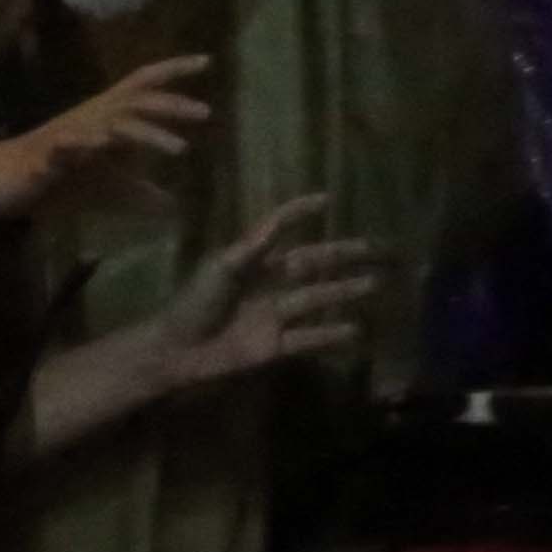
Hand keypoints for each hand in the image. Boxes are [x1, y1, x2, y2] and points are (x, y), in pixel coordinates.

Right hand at [0, 53, 205, 222]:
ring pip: (113, 124)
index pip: (142, 85)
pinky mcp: (46, 154)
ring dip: (146, 133)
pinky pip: (69, 146)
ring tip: (178, 150)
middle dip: (170, 104)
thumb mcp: (100, 188)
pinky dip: (88, 143)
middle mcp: (89, 117)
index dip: (172, 70)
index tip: (206, 61)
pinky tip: (105, 146)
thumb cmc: (49, 179)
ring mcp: (68, 134)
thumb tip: (170, 203)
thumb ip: (134, 190)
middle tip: (206, 113)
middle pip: (136, 100)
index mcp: (102, 117)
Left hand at [137, 194, 379, 390]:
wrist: (176, 351)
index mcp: (250, 263)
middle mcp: (267, 285)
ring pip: (317, 298)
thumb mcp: (221, 268)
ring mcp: (273, 316)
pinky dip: (331, 335)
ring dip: (345, 291)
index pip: (280, 231)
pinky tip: (357, 330)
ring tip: (375, 284)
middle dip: (342, 256)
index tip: (329, 199)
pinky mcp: (275, 346)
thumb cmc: (192, 305)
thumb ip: (254, 246)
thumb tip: (282, 219)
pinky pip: (309, 338)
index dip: (300, 214)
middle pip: (311, 265)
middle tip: (375, 249)